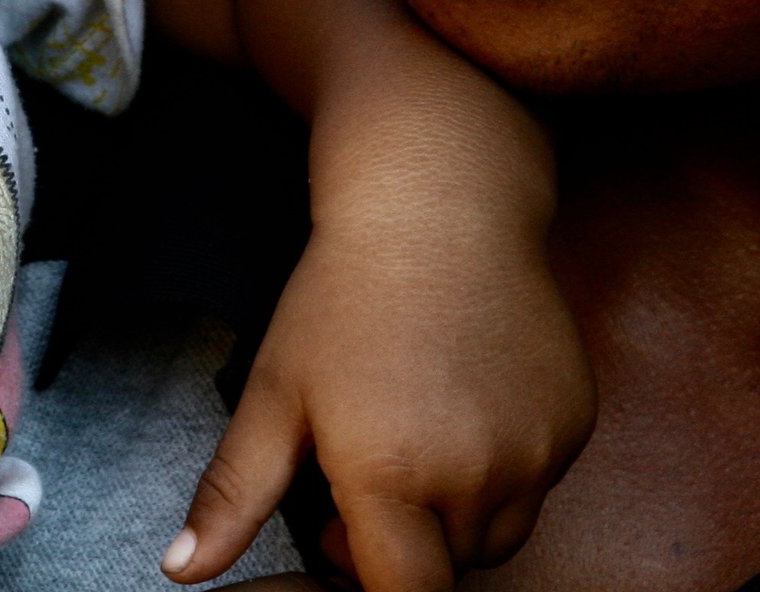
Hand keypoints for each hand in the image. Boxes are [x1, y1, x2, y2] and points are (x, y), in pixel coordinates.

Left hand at [162, 200, 593, 590]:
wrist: (438, 204)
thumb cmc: (346, 293)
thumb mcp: (274, 388)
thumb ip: (234, 493)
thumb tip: (184, 568)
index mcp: (393, 475)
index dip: (370, 578)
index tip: (344, 534)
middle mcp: (477, 474)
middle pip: (448, 565)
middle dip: (406, 538)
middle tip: (364, 463)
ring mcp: (538, 450)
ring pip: (499, 531)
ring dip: (459, 510)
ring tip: (416, 430)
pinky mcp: (575, 422)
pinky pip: (540, 482)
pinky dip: (506, 465)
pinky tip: (467, 401)